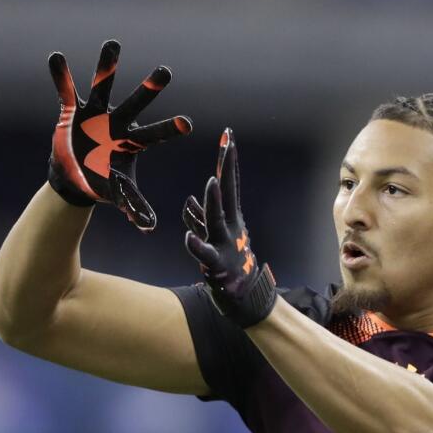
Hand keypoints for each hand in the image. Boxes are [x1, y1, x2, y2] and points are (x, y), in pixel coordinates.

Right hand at [48, 40, 191, 231]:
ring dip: (107, 67)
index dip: (171, 130)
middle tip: (167, 71)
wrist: (74, 178)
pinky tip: (56, 58)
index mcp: (133, 141)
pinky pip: (66, 90)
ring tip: (113, 43)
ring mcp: (96, 113)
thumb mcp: (119, 194)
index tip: (189, 124)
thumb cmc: (103, 182)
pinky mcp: (73, 110)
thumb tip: (150, 227)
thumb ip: (134, 205)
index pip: (156, 134)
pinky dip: (60, 76)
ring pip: (104, 86)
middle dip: (150, 88)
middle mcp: (118, 122)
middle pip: (137, 102)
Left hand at [183, 129, 277, 326]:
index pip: (228, 183)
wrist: (245, 296)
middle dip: (227, 167)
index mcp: (230, 218)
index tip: (227, 136)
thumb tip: (189, 201)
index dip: (227, 160)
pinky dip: (196, 244)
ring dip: (213, 201)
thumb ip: (201, 218)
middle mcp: (230, 226)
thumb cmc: (229, 264)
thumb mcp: (216, 236)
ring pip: (216, 219)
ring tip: (209, 182)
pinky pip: (204, 253)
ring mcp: (224, 243)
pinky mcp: (215, 263)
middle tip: (228, 143)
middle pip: (228, 192)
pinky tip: (187, 237)